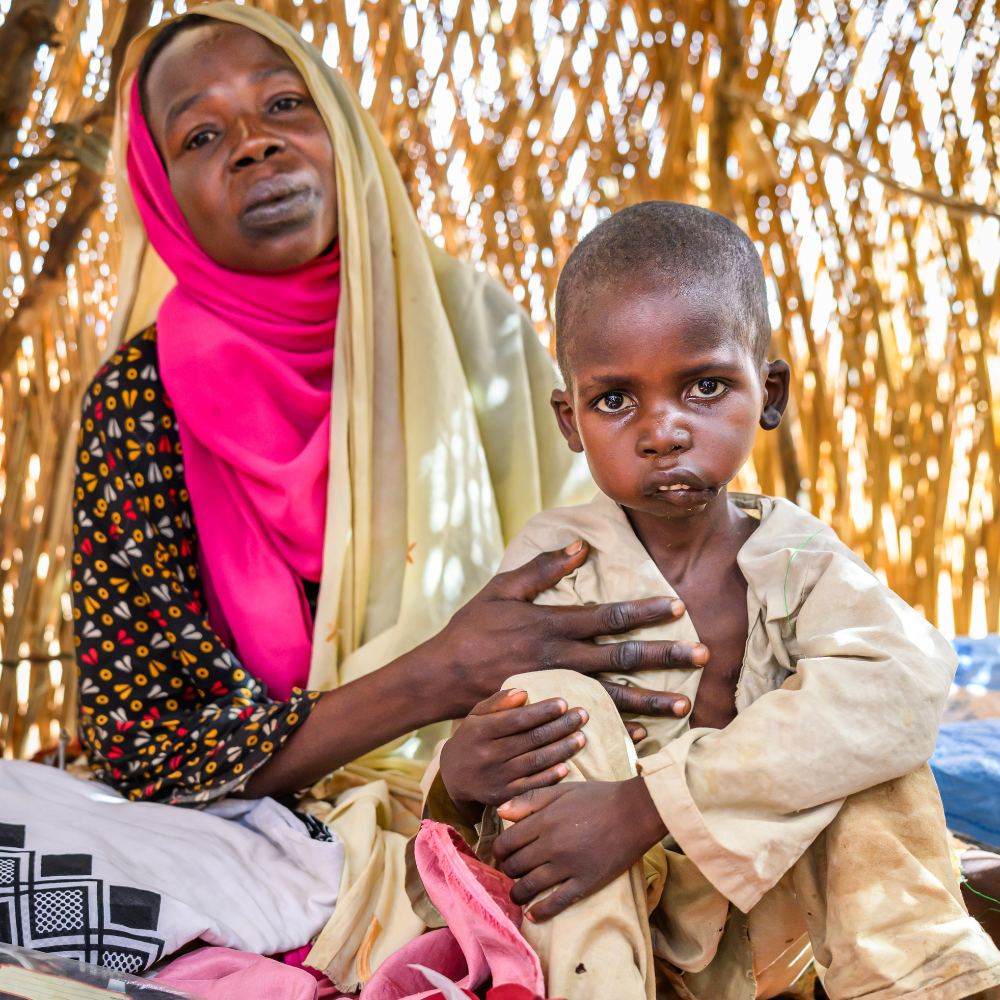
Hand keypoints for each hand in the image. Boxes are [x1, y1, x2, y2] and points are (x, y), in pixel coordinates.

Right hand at [419, 540, 708, 718]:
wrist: (441, 677)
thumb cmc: (471, 628)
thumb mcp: (502, 589)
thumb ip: (542, 569)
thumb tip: (580, 547)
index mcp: (553, 624)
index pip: (610, 616)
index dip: (646, 610)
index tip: (679, 606)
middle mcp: (561, 657)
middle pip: (623, 657)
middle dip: (666, 656)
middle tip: (703, 655)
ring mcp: (556, 688)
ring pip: (614, 696)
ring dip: (652, 700)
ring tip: (685, 702)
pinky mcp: (548, 710)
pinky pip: (591, 724)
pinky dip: (620, 731)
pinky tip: (646, 735)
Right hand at [439, 689, 588, 824]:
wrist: (452, 778)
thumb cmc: (471, 739)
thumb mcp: (476, 716)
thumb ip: (498, 703)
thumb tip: (523, 692)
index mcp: (481, 730)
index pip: (517, 719)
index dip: (542, 711)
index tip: (563, 703)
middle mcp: (488, 754)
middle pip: (531, 739)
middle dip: (560, 726)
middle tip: (582, 716)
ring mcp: (496, 777)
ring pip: (535, 761)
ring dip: (561, 749)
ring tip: (581, 738)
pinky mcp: (503, 796)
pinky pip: (531, 786)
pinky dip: (549, 777)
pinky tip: (566, 766)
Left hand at [492, 777, 666, 920]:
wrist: (636, 812)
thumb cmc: (599, 797)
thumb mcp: (562, 790)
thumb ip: (530, 800)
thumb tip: (500, 813)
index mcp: (544, 820)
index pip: (506, 843)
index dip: (499, 851)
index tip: (502, 854)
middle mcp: (551, 845)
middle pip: (514, 866)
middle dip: (508, 871)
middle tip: (512, 871)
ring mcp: (568, 866)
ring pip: (529, 886)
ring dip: (518, 893)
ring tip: (518, 894)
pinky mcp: (586, 883)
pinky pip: (557, 903)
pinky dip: (541, 911)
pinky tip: (533, 913)